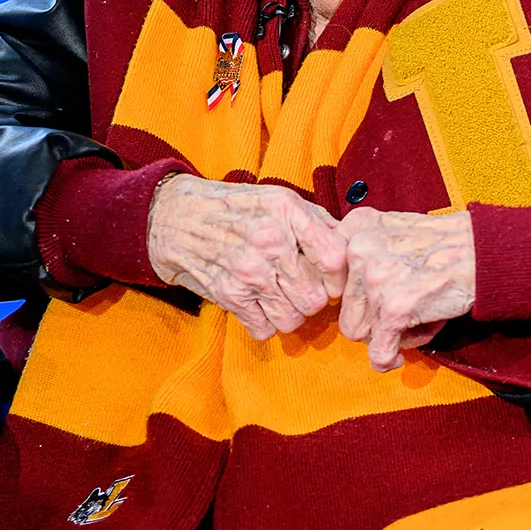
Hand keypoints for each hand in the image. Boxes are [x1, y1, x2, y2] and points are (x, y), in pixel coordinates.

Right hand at [146, 175, 347, 338]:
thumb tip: (352, 245)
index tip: (327, 276)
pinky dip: (263, 323)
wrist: (177, 218)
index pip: (335, 259)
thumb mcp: (280, 200)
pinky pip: (264, 329)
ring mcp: (248, 272)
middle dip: (312, 298)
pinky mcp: (229, 295)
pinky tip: (257, 303)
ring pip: (293, 319)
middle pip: (317, 298)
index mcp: (288, 213)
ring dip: (289, 314)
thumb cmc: (237, 209)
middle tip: (298, 287)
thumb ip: (318, 222)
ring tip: (278, 295)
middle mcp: (270, 242)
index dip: (338, 276)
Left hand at [337, 209, 474, 370]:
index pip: (331, 277)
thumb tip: (338, 290)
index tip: (368, 302)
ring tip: (412, 320)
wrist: (483, 253)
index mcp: (355, 228)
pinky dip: (388, 359)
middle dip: (372, 321)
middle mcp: (359, 249)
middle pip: (344, 308)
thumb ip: (363, 251)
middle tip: (401, 315)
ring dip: (385, 335)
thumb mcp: (392, 230)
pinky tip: (401, 353)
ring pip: (358, 332)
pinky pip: (378, 352)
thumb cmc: (444, 246)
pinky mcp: (393, 309)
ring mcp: (375, 279)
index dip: (351, 296)